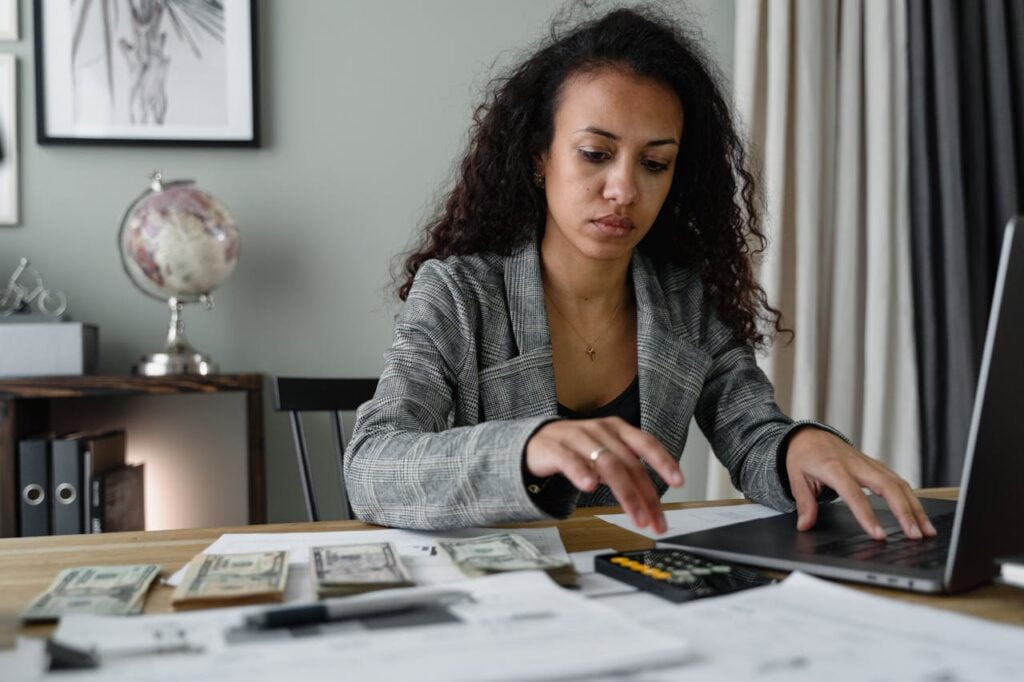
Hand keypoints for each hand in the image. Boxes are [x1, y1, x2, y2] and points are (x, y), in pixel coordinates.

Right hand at [525, 417, 683, 532]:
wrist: (534, 442)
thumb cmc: (576, 449)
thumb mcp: (606, 454)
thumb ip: (628, 470)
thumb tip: (652, 498)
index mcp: (617, 430)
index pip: (646, 443)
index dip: (664, 461)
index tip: (679, 481)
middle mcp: (600, 431)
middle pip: (629, 463)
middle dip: (646, 495)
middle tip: (655, 520)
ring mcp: (577, 438)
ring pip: (607, 464)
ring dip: (625, 493)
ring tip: (634, 516)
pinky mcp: (554, 448)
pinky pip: (570, 461)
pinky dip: (582, 473)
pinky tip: (590, 487)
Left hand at [785, 427, 937, 539]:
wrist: (809, 436)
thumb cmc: (803, 456)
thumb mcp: (796, 478)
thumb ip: (804, 503)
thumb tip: (805, 526)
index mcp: (834, 468)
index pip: (854, 495)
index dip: (867, 516)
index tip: (879, 535)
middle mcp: (856, 465)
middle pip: (887, 487)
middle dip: (904, 512)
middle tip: (915, 535)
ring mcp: (869, 464)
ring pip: (898, 483)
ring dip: (915, 507)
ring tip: (926, 531)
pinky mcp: (876, 466)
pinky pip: (898, 481)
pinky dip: (911, 498)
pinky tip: (920, 515)